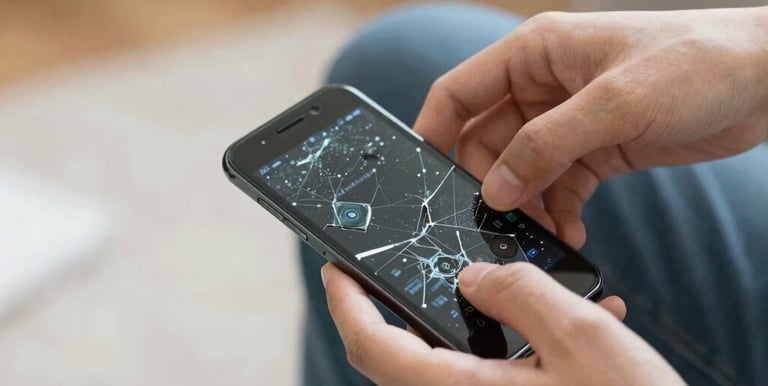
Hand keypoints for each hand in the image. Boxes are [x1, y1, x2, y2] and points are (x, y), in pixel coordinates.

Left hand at [322, 262, 684, 385]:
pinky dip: (509, 348)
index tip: (335, 267)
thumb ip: (521, 293)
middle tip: (403, 268)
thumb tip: (475, 277)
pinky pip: (488, 380)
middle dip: (395, 307)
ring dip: (465, 323)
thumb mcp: (582, 339)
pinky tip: (558, 327)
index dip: (344, 301)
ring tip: (499, 287)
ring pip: (447, 365)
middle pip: (399, 355)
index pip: (371, 344)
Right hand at [414, 7, 767, 247]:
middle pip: (485, 142)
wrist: (765, 81)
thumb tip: (495, 191)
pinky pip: (555, 185)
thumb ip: (547, 146)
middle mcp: (541, 87)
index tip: (418, 177)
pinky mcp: (593, 149)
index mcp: (533, 55)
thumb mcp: (615, 103)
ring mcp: (566, 120)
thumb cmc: (695, 63)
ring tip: (539, 232)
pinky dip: (555, 210)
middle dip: (487, 184)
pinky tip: (569, 229)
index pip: (459, 93)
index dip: (432, 133)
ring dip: (523, 204)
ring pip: (518, 170)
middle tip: (496, 222)